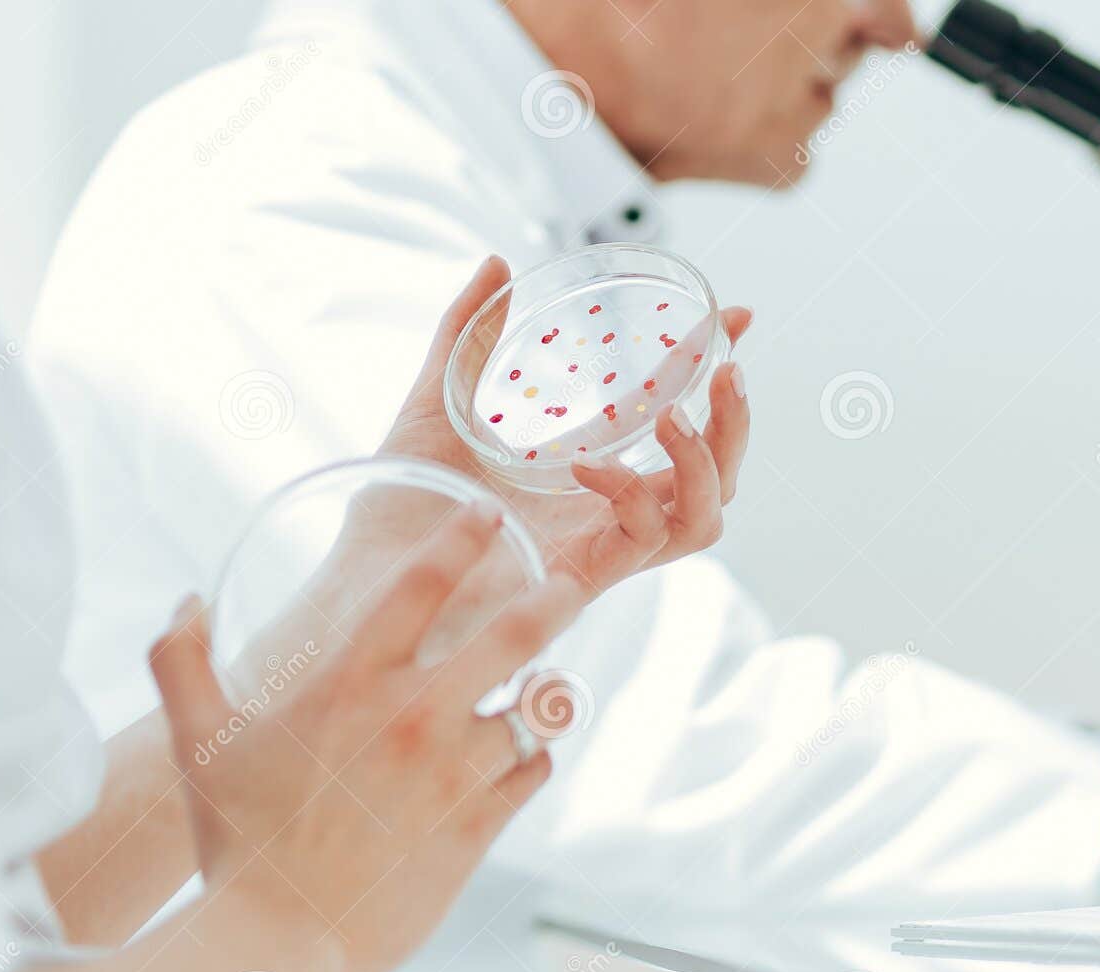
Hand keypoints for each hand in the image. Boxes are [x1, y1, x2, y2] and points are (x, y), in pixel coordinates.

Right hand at [149, 504, 583, 971]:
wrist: (279, 943)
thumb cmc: (237, 841)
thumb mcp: (195, 743)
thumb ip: (181, 659)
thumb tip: (187, 596)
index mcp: (350, 682)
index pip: (422, 585)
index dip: (462, 539)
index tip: (488, 515)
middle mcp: (413, 716)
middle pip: (515, 633)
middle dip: (554, 597)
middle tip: (571, 581)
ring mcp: (453, 772)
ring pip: (533, 707)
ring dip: (538, 693)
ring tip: (536, 688)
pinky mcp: (479, 826)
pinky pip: (534, 770)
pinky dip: (533, 757)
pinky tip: (517, 756)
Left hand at [381, 256, 754, 598]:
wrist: (362, 575)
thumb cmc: (398, 504)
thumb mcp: (436, 401)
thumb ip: (466, 337)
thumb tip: (497, 263)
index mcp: (592, 478)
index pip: (681, 430)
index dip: (718, 377)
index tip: (737, 318)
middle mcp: (608, 517)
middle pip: (716, 481)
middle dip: (737, 424)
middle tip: (728, 370)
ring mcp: (600, 550)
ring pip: (705, 518)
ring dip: (707, 462)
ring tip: (675, 416)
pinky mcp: (581, 580)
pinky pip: (644, 542)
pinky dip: (632, 494)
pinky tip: (590, 465)